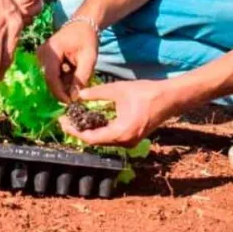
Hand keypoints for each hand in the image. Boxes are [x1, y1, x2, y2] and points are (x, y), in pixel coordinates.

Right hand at [37, 18, 98, 102]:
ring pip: (51, 78)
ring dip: (64, 82)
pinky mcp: (43, 58)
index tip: (70, 102)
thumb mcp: (88, 59)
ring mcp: (41, 55)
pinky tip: (72, 71)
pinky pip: (51, 73)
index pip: (51, 77)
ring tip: (77, 75)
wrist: (83, 24)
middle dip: (63, 88)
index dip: (59, 93)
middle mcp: (42, 53)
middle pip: (50, 79)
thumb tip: (74, 98)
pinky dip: (63, 77)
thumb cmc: (87, 39)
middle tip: (77, 92)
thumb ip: (81, 78)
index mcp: (51, 51)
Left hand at [60, 80, 174, 147]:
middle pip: (96, 141)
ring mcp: (130, 141)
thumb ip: (97, 93)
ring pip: (104, 140)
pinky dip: (101, 129)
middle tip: (66, 119)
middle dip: (80, 130)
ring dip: (90, 130)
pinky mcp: (133, 137)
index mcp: (121, 133)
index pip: (91, 138)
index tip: (62, 122)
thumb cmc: (146, 93)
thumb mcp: (118, 89)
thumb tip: (79, 95)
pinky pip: (112, 137)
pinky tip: (93, 118)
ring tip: (76, 118)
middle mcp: (125, 142)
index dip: (74, 131)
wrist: (170, 98)